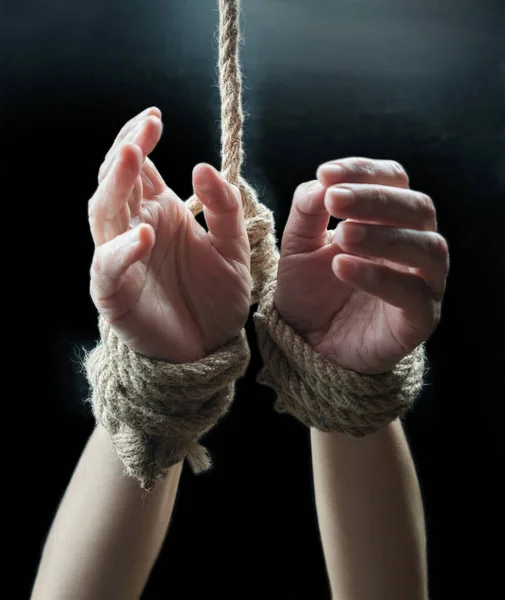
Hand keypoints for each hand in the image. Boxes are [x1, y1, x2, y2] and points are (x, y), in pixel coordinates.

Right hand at [88, 107, 250, 363]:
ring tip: (136, 157)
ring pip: (105, 214)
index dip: (140, 138)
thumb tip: (202, 166)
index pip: (139, 168)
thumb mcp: (234, 249)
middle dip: (126, 151)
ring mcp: (121, 260)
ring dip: (117, 185)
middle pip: (116, 182)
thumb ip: (224, 209)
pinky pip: (110, 268)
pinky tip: (145, 236)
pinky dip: (123, 251)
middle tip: (145, 128)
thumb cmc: (216, 297)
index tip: (155, 116)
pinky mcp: (115, 293)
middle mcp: (135, 229)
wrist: (210, 347)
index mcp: (160, 213)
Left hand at [275, 157, 448, 374]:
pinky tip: (343, 268)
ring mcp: (423, 283)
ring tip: (342, 235)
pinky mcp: (420, 319)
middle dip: (375, 199)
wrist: (309, 344)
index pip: (394, 181)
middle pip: (417, 208)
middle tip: (336, 200)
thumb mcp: (298, 246)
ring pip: (426, 248)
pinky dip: (380, 278)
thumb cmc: (311, 290)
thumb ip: (308, 212)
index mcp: (390, 220)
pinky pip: (413, 295)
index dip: (364, 172)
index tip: (326, 174)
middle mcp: (415, 246)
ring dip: (383, 236)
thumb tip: (321, 183)